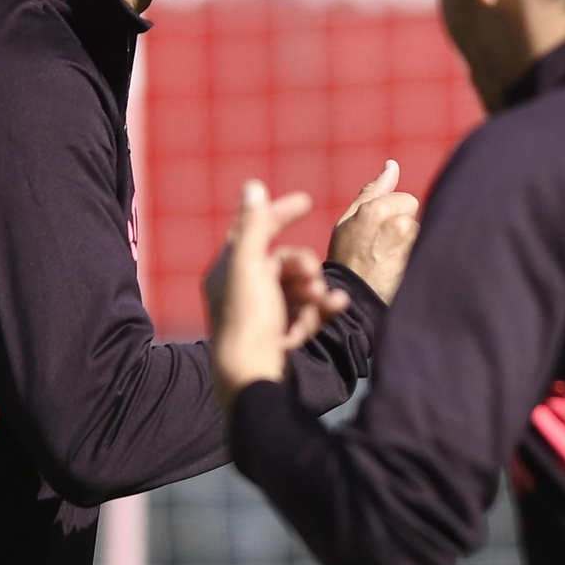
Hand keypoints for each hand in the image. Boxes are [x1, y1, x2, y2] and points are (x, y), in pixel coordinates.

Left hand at [205, 181, 351, 410]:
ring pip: (299, 286)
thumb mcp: (250, 267)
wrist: (253, 379)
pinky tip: (335, 307)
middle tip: (313, 277)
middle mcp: (243, 289)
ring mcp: (263, 312)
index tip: (306, 201)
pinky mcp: (280, 333)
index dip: (278, 212)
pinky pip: (306, 310)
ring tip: (325, 300)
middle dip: (304, 265)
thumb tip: (253, 185)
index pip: (252, 229)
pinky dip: (321, 307)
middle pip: (283, 261)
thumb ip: (254, 225)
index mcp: (228, 270)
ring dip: (316, 289)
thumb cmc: (247, 321)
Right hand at [329, 160, 420, 304]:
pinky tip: (399, 270)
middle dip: (402, 226)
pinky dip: (415, 258)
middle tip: (382, 246)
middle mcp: (400, 225)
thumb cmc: (347, 259)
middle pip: (415, 217)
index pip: (406, 200)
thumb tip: (392, 165)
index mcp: (376, 211)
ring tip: (389, 261)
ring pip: (419, 235)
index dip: (391, 214)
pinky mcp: (423, 263)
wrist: (356, 303)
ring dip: (408, 244)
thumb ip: (373, 191)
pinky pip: (425, 251)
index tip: (377, 230)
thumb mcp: (349, 221)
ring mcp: (413, 247)